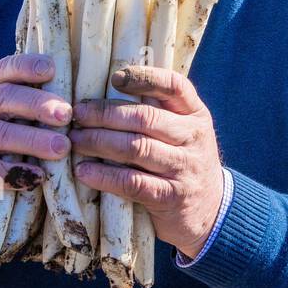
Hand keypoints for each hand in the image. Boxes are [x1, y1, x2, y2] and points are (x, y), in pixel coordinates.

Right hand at [0, 53, 74, 241]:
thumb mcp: (8, 122)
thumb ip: (34, 111)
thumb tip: (85, 104)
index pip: (4, 70)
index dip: (26, 66)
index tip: (52, 69)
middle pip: (2, 98)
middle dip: (36, 104)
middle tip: (66, 114)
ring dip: (30, 139)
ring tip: (61, 148)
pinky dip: (11, 172)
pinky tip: (36, 177)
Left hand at [69, 65, 223, 259]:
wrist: (212, 210)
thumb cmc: (185, 162)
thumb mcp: (184, 132)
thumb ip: (158, 111)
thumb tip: (109, 87)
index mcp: (196, 114)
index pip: (174, 86)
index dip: (144, 77)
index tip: (114, 78)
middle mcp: (194, 137)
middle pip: (145, 117)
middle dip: (105, 114)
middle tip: (77, 115)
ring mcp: (184, 168)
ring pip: (135, 148)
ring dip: (98, 142)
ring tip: (75, 140)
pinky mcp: (170, 197)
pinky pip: (132, 182)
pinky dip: (104, 176)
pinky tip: (84, 171)